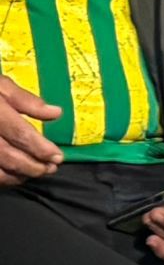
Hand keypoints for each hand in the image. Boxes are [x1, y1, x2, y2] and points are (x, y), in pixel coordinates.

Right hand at [0, 72, 60, 186]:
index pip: (20, 134)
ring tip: (36, 173)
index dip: (41, 148)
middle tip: (51, 168)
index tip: (57, 156)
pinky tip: (14, 175)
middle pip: (9, 156)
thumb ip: (26, 100)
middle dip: (33, 166)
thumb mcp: (1, 86)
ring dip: (18, 175)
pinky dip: (2, 178)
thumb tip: (55, 113)